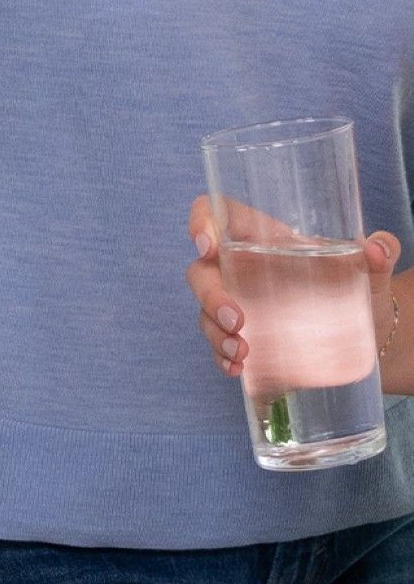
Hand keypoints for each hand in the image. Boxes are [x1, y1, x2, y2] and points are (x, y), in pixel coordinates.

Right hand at [185, 195, 402, 383]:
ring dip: (215, 334)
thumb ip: (382, 251)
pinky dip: (221, 357)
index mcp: (266, 239)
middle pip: (202, 273)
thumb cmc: (361, 288)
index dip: (203, 222)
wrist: (368, 334)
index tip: (208, 246)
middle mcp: (243, 270)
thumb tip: (377, 248)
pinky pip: (217, 345)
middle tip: (238, 320)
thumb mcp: (373, 269)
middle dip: (211, 296)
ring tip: (243, 352)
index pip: (222, 216)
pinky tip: (237, 367)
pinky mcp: (242, 336)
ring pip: (205, 313)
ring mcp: (238, 304)